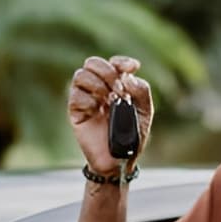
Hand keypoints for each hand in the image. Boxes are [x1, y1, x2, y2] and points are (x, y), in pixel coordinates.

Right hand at [67, 55, 153, 175]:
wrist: (120, 160)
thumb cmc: (132, 136)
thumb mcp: (145, 113)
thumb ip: (142, 91)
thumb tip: (127, 77)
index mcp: (116, 85)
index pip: (113, 63)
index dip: (121, 61)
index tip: (133, 68)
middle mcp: (99, 89)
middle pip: (93, 63)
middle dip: (107, 71)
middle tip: (118, 89)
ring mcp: (86, 99)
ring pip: (81, 74)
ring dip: (97, 84)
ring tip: (108, 101)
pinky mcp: (76, 112)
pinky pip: (75, 95)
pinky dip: (88, 100)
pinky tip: (96, 112)